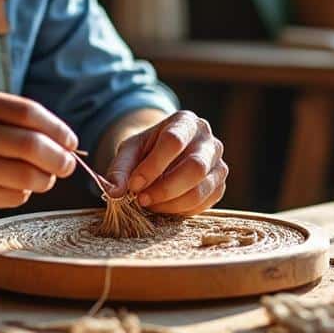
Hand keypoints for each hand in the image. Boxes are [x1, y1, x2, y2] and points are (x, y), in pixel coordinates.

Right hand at [0, 89, 76, 211]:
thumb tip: (68, 145)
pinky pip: (14, 197)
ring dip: (46, 180)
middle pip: (33, 147)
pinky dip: (24, 193)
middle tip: (66, 166)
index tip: (71, 143)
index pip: (31, 114)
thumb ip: (20, 120)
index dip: (59, 131)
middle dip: (59, 159)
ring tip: (43, 177)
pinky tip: (14, 186)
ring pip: (28, 177)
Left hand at [106, 110, 226, 214]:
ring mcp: (218, 164)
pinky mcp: (219, 185)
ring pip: (201, 188)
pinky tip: (164, 207)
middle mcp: (208, 140)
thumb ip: (120, 169)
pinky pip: (204, 203)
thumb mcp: (130, 151)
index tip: (133, 185)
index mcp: (185, 122)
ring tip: (150, 204)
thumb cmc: (147, 149)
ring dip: (171, 203)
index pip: (174, 141)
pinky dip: (181, 210)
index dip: (152, 166)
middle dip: (165, 189)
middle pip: (195, 167)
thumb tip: (114, 192)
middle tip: (142, 200)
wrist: (166, 155)